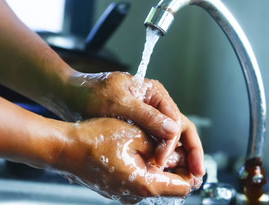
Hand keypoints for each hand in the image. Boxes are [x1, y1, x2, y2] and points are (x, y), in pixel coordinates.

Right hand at [53, 118, 198, 203]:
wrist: (64, 148)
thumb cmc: (94, 140)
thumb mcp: (135, 135)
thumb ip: (160, 146)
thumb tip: (177, 152)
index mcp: (144, 184)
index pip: (182, 187)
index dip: (192, 171)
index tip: (194, 158)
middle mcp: (135, 194)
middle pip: (169, 185)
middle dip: (176, 166)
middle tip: (175, 144)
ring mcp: (124, 193)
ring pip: (154, 181)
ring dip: (160, 165)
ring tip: (157, 143)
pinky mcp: (116, 187)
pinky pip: (139, 179)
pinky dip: (146, 166)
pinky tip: (141, 148)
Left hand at [58, 71, 204, 176]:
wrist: (71, 95)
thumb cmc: (91, 92)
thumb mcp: (118, 103)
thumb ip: (146, 115)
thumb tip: (173, 130)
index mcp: (154, 93)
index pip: (176, 120)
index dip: (176, 143)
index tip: (163, 162)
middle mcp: (155, 104)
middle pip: (180, 128)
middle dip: (190, 152)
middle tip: (197, 174)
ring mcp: (147, 115)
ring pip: (170, 137)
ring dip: (179, 156)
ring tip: (185, 176)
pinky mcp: (138, 126)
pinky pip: (156, 142)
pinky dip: (162, 155)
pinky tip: (164, 169)